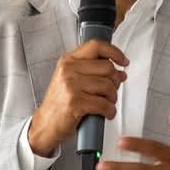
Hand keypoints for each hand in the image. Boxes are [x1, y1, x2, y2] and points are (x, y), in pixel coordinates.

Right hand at [26, 40, 128, 156]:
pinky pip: (103, 104)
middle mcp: (68, 70)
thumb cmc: (60, 103)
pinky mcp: (75, 102)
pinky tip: (107, 113)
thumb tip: (120, 72)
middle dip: (115, 81)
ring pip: (107, 86)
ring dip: (113, 98)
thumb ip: (92, 71)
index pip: (96, 46)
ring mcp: (71, 86)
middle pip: (107, 67)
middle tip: (112, 91)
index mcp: (68, 61)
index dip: (114, 52)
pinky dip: (110, 110)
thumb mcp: (70, 79)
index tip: (123, 61)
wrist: (45, 124)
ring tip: (107, 103)